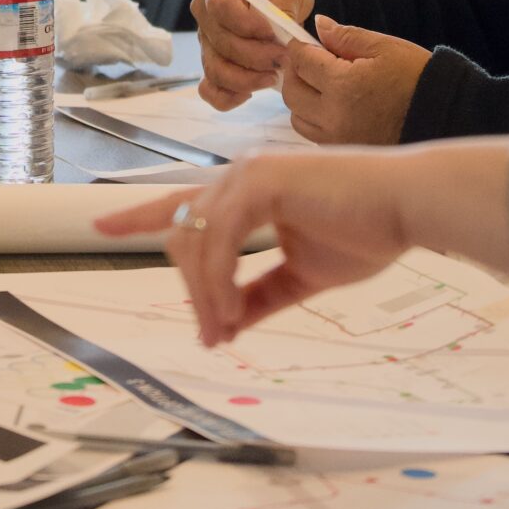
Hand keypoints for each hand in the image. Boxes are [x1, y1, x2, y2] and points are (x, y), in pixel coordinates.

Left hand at [92, 139, 508, 346]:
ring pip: (195, 241)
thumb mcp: (302, 274)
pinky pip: (219, 242)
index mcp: (246, 188)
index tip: (99, 225)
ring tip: (222, 332)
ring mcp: (246, 173)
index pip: (181, 201)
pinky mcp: (259, 181)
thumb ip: (261, 293)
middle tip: (214, 335)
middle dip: (193, 291)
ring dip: (204, 295)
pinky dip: (219, 282)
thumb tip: (228, 324)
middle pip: (183, 236)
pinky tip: (232, 312)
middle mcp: (238, 175)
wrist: (409, 207)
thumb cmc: (368, 229)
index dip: (137, 214)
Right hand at [191, 0, 313, 107]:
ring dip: (247, 78)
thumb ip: (282, 7)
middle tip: (286, 58)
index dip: (245, 23)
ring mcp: (207, 41)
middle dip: (256, 55)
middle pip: (221, 42)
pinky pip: (209, 88)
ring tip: (275, 75)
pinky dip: (227, 97)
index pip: (220, 6)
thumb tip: (281, 35)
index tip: (272, 31)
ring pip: (216, 69)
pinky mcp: (214, 64)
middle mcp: (204, 14)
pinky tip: (250, 94)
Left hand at [279, 17, 428, 144]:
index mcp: (343, 85)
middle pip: (291, 91)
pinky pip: (314, 135)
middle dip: (295, 72)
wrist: (446, 117)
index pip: (300, 62)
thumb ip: (347, 36)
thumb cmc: (417, 79)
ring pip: (297, 117)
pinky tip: (333, 106)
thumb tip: (319, 25)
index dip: (299, 47)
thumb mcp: (386, 48)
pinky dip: (314, 119)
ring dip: (301, 98)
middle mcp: (333, 116)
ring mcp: (338, 139)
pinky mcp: (346, 151)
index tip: (304, 41)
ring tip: (322, 85)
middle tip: (310, 61)